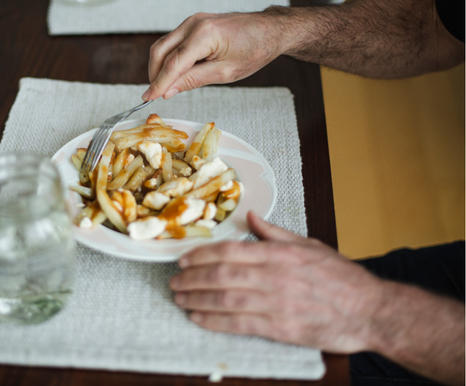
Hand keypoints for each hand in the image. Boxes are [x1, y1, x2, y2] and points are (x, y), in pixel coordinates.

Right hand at [142, 12, 286, 100]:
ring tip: (165, 87)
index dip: (158, 84)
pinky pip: (174, 42)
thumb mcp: (225, 73)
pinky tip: (176, 74)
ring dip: (160, 67)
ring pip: (164, 46)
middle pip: (160, 51)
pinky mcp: (194, 24)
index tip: (148, 98)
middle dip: (154, 75)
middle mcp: (194, 24)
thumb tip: (169, 90)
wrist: (269, 30)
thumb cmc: (255, 49)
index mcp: (204, 35)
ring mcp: (193, 21)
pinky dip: (170, 59)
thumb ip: (193, 80)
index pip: (172, 64)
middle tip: (155, 95)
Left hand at [170, 211, 384, 352]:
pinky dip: (214, 321)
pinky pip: (239, 324)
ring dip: (197, 298)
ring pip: (225, 299)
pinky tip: (198, 318)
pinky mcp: (281, 328)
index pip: (230, 251)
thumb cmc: (340, 277)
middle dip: (192, 277)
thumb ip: (275, 233)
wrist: (370, 310)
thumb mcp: (309, 245)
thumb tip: (251, 216)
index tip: (184, 258)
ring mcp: (277, 304)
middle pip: (221, 275)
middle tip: (175, 280)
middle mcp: (275, 277)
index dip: (201, 255)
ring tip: (180, 298)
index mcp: (280, 254)